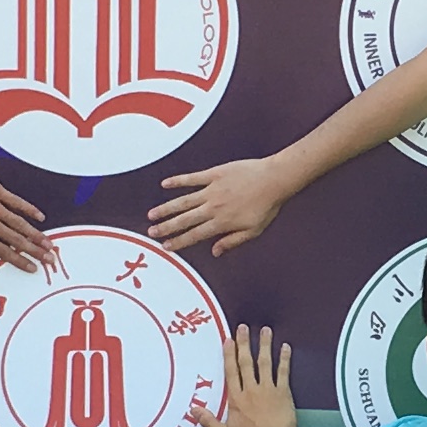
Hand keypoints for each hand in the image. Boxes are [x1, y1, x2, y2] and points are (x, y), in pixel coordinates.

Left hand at [0, 162, 51, 271]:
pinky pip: (16, 201)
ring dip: (36, 233)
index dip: (20, 261)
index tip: (33, 268)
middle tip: (50, 258)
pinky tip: (40, 216)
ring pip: (20, 222)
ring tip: (49, 242)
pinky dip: (29, 208)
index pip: (3, 252)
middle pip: (17, 239)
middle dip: (35, 250)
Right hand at [149, 154, 291, 253]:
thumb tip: (215, 252)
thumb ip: (232, 241)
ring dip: (166, 208)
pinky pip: (191, 178)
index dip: (179, 241)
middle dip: (166, 227)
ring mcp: (212, 190)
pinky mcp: (214, 174)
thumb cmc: (267, 205)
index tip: (166, 246)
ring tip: (152, 214)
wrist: (274, 179)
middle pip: (184, 220)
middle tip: (151, 232)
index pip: (195, 235)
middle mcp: (213, 207)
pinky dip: (177, 181)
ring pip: (183, 201)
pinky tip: (165, 184)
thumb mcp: (253, 231)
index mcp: (222, 222)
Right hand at [192, 326, 298, 426]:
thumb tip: (193, 410)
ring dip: (265, 345)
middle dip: (244, 343)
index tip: (228, 340)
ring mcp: (269, 390)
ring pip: (265, 363)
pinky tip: (286, 347)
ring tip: (265, 330)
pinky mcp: (284, 393)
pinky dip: (285, 359)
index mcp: (236, 399)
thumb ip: (209, 421)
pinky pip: (284, 372)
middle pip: (247, 362)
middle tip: (243, 327)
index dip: (229, 355)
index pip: (231, 372)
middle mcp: (251, 390)